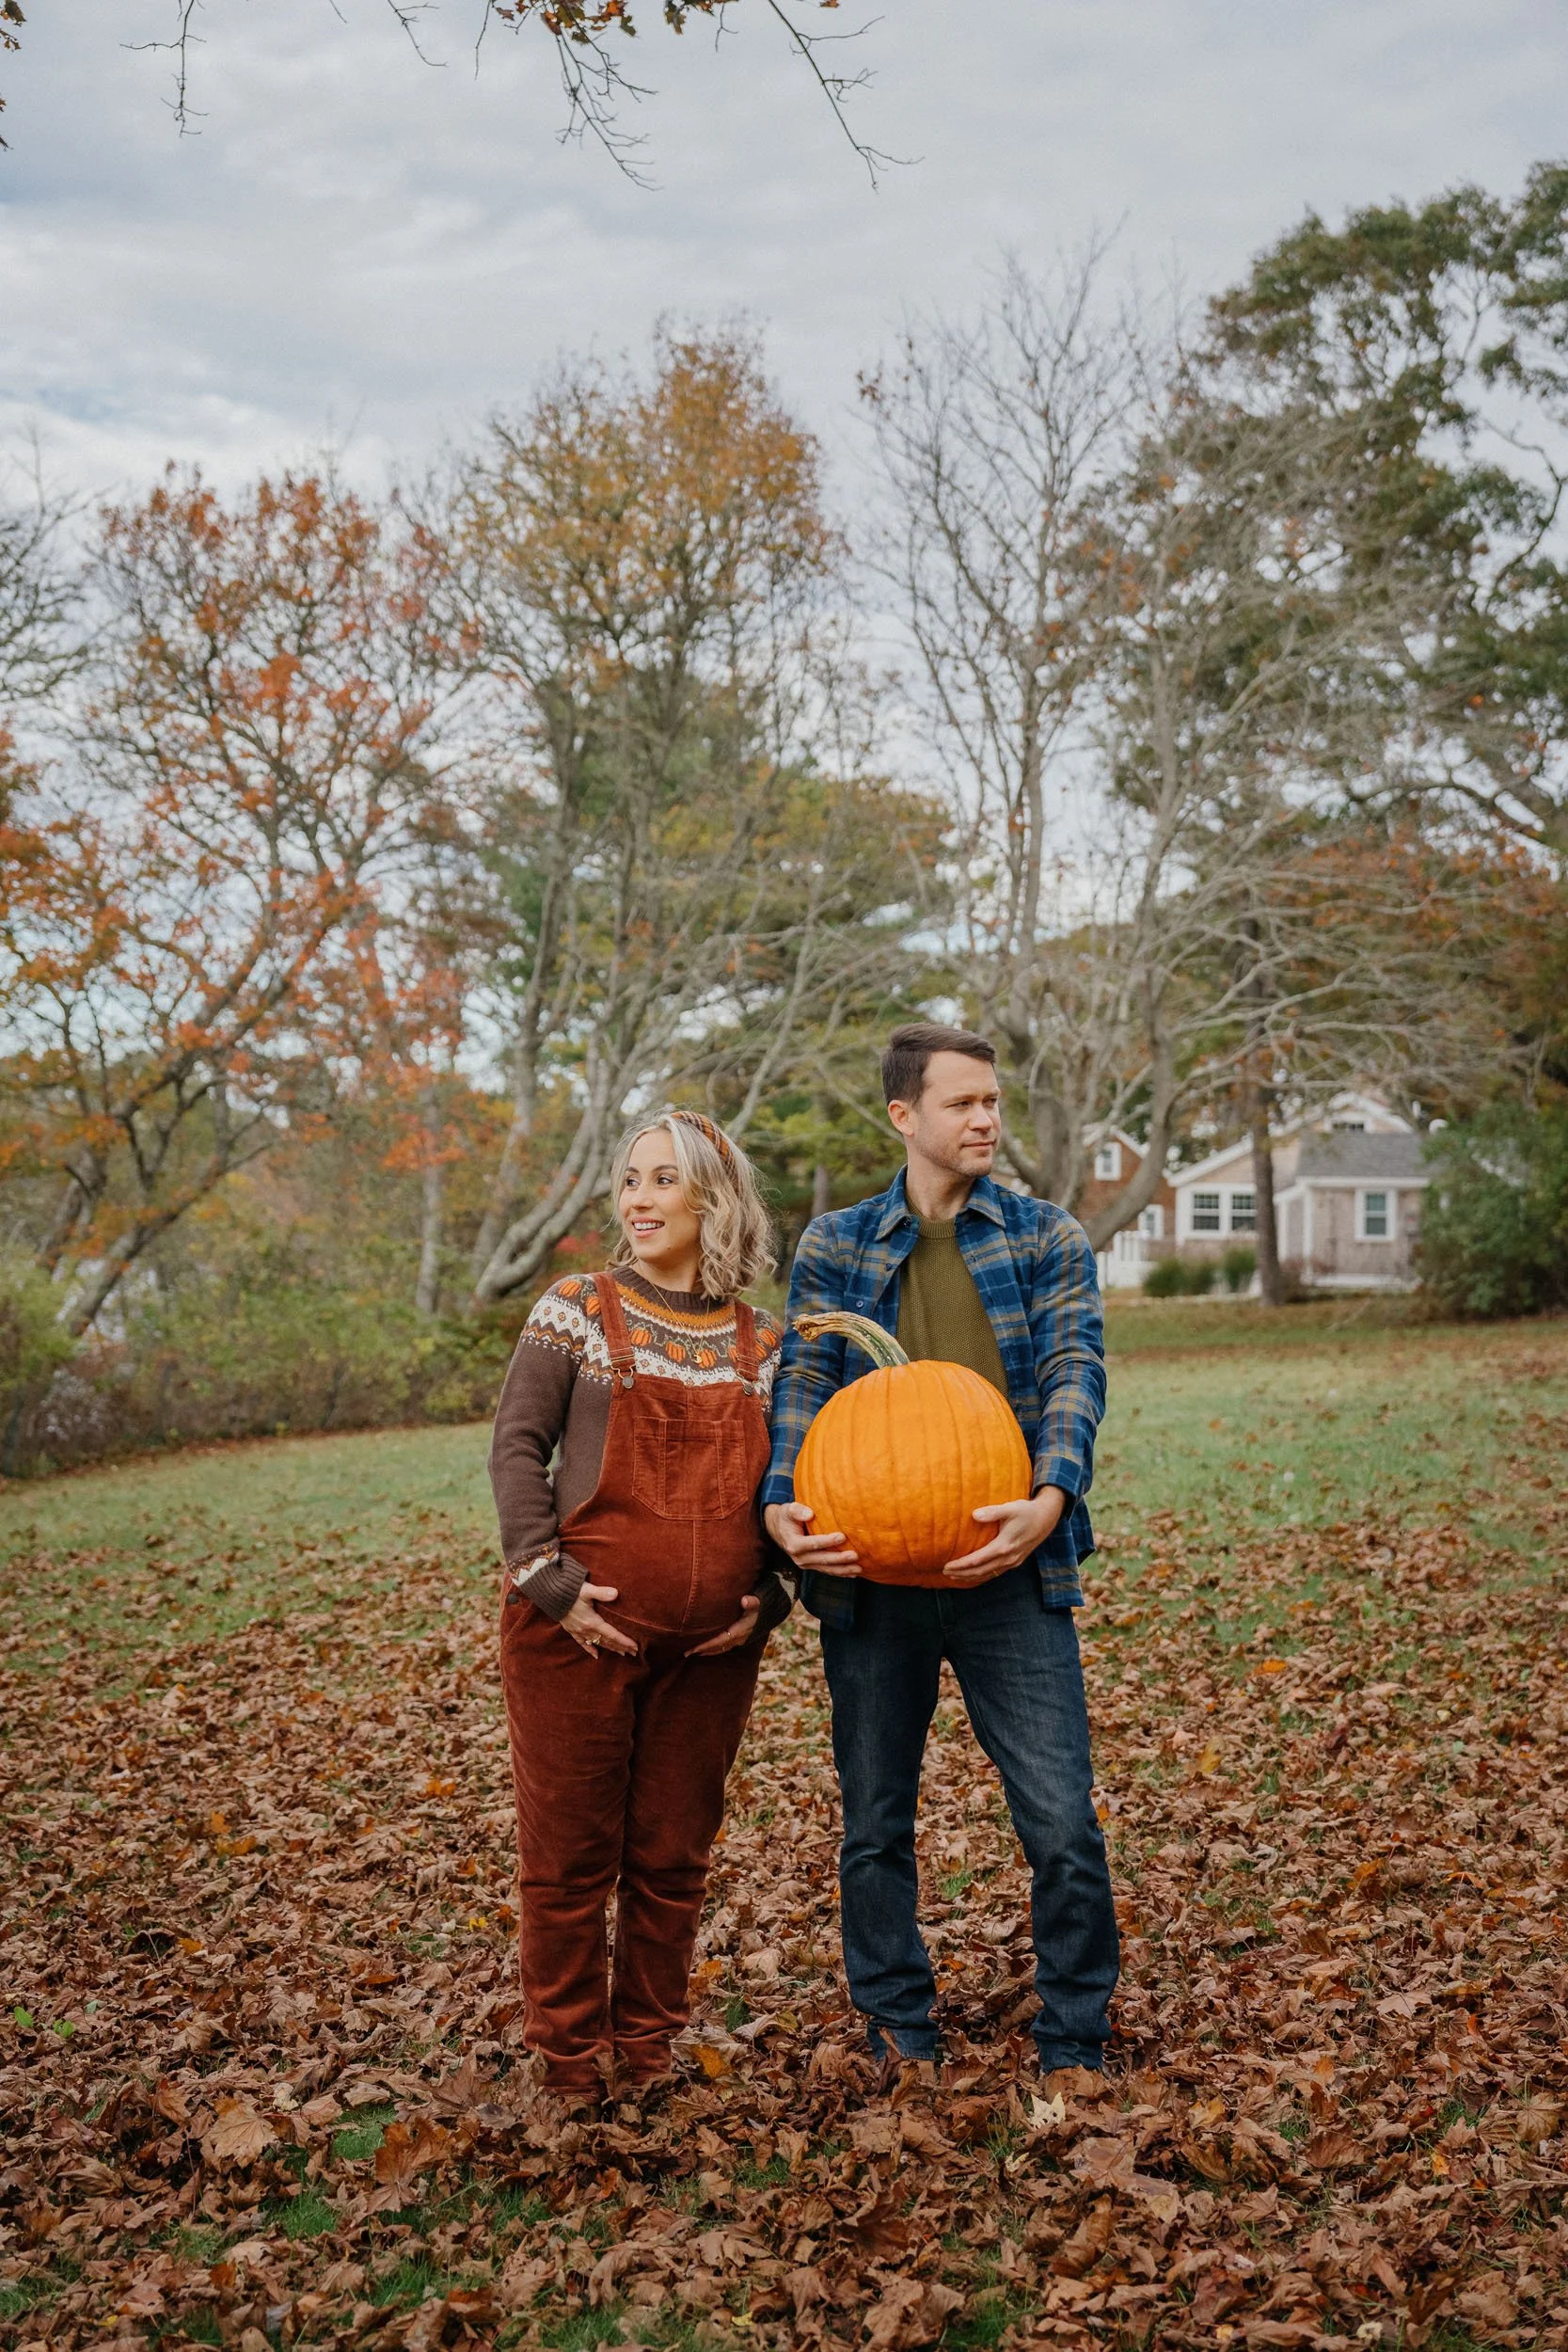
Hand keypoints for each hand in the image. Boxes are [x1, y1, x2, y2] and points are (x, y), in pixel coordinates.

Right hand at [560, 1582, 638, 1656]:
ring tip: (622, 1653)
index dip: (624, 1641)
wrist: (550, 1594)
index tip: (636, 1647)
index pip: (612, 1634)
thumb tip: (616, 1593)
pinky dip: (590, 1650)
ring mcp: (579, 1631)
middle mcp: (586, 1629)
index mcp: (592, 1621)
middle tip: (634, 1652)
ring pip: (598, 1643)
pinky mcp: (572, 1630)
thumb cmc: (570, 1590)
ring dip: (610, 1648)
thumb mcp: (587, 1590)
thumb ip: (602, 1592)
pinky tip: (596, 1656)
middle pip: (607, 1641)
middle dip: (621, 1647)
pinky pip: (582, 1643)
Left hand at [688, 1595, 760, 1655]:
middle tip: (686, 1653)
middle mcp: (738, 1638)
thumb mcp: (756, 1603)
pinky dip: (713, 1649)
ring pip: (720, 1649)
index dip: (707, 1645)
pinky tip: (705, 1649)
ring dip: (706, 1651)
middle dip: (702, 1650)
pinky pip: (723, 1647)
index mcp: (740, 1631)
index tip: (694, 1648)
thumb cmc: (757, 1607)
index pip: (720, 1640)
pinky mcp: (737, 1640)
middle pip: (717, 1647)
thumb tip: (745, 1600)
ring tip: (692, 1653)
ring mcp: (738, 1641)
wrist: (765, 1613)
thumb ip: (751, 1602)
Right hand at [764, 1500, 859, 1577]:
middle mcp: (799, 1557)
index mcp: (793, 1544)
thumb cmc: (787, 1517)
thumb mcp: (788, 1510)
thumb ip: (797, 1510)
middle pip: (822, 1559)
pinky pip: (827, 1571)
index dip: (827, 1541)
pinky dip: (840, 1573)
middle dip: (839, 1559)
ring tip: (858, 1568)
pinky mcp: (811, 1566)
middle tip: (855, 1555)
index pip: (812, 1544)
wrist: (779, 1529)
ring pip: (826, 1569)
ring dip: (843, 1569)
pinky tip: (853, 1573)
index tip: (842, 1536)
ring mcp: (805, 1564)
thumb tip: (810, 1514)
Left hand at [943, 1487, 1067, 1584]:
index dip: (961, 1565)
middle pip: (980, 1571)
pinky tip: (974, 1575)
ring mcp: (1013, 1561)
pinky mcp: (1015, 1561)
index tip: (946, 1566)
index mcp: (1004, 1546)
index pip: (977, 1560)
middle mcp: (1008, 1558)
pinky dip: (982, 1575)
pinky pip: (995, 1573)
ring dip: (970, 1577)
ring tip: (955, 1576)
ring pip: (988, 1574)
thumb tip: (974, 1515)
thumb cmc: (1026, 1511)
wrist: (1047, 1518)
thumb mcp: (1010, 1508)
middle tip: (945, 1573)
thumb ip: (992, 1512)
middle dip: (962, 1573)